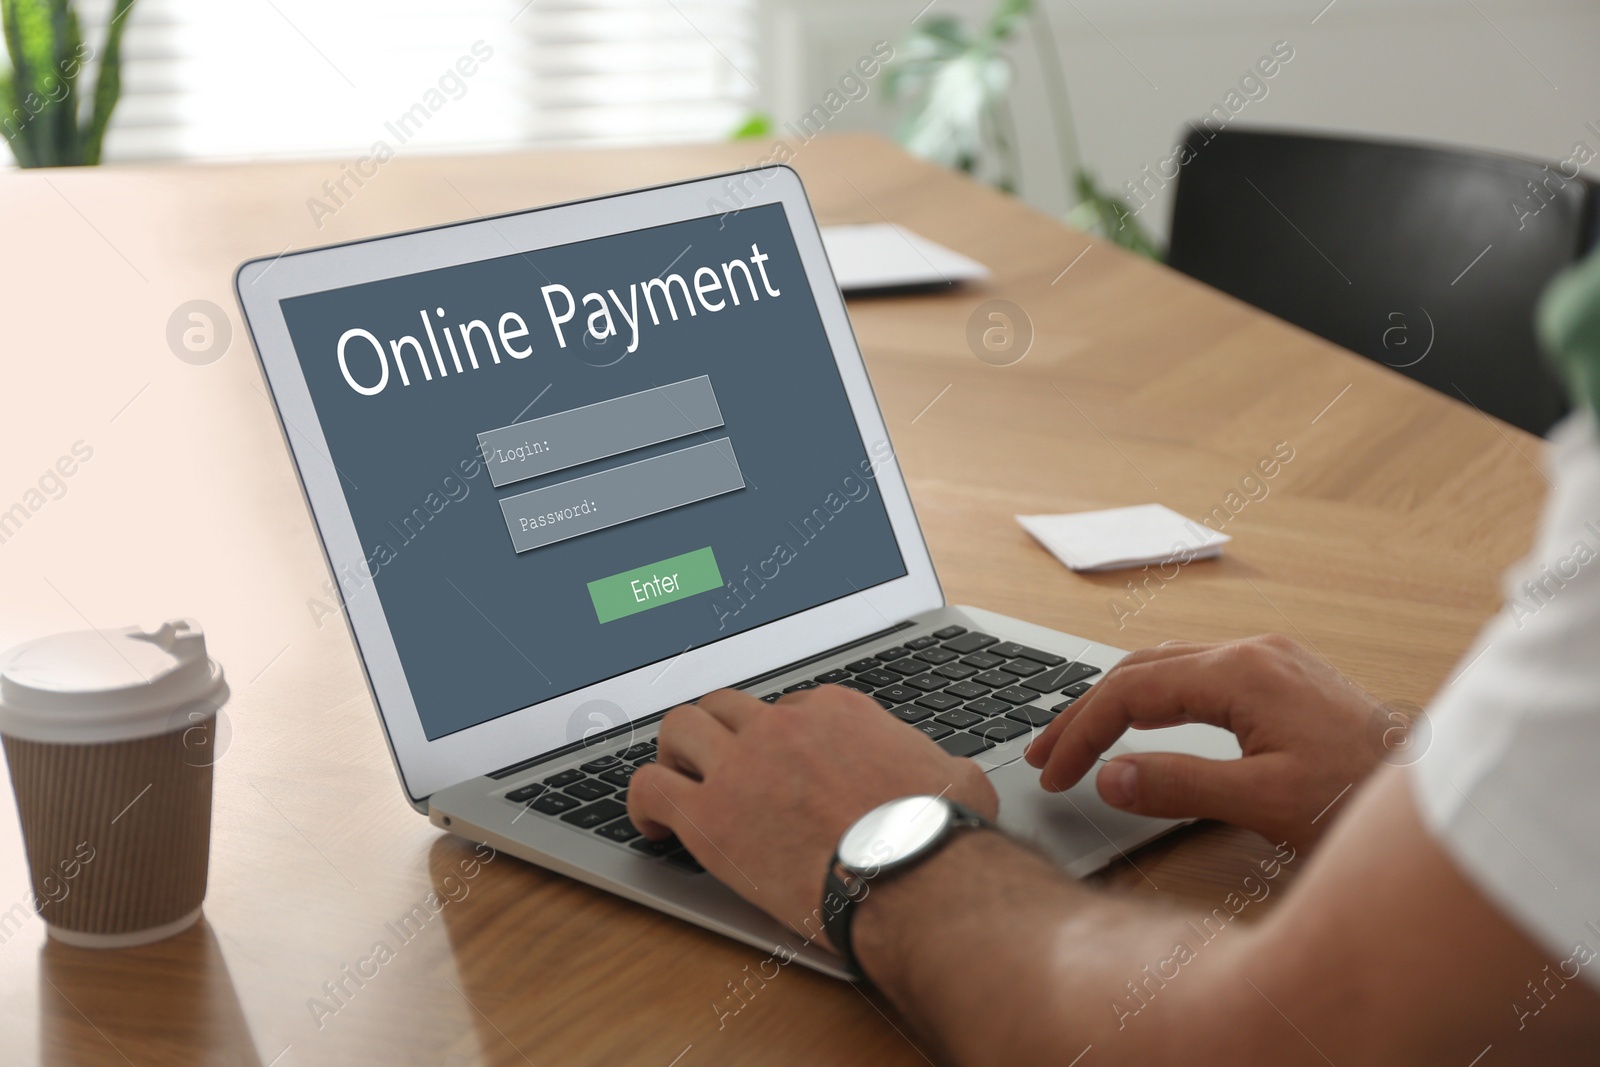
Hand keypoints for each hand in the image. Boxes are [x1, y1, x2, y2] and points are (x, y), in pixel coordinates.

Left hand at [627, 685, 997, 947]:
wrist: (912, 879)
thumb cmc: (936, 837)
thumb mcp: (954, 778)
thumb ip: (939, 764)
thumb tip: (951, 772)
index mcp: (837, 709)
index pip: (787, 704)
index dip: (778, 737)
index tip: (778, 767)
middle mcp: (783, 724)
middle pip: (727, 705)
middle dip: (719, 732)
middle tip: (719, 765)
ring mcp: (741, 765)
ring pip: (679, 728)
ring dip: (675, 753)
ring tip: (679, 782)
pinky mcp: (710, 815)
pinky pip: (650, 787)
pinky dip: (642, 802)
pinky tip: (653, 825)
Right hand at [1024, 635, 1383, 851]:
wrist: (1445, 800)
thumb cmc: (1367, 798)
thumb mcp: (1265, 801)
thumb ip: (1180, 784)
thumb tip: (1109, 776)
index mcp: (1242, 671)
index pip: (1131, 690)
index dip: (1082, 732)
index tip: (1054, 773)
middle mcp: (1254, 653)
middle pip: (1142, 669)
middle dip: (1086, 712)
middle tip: (1046, 754)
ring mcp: (1273, 662)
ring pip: (1169, 667)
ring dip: (1118, 703)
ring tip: (1080, 739)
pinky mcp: (1287, 682)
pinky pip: (1199, 676)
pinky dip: (1156, 699)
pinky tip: (1146, 721)